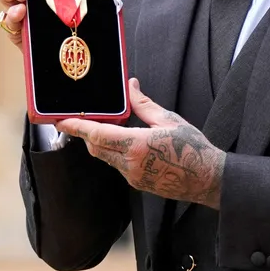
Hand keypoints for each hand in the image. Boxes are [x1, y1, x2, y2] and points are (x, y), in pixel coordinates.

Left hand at [61, 80, 224, 207]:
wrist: (209, 179)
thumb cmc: (193, 149)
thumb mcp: (169, 120)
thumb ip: (144, 104)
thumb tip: (130, 86)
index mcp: (136, 146)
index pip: (97, 135)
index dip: (76, 127)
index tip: (60, 121)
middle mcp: (130, 164)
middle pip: (95, 148)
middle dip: (86, 134)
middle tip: (80, 119)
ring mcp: (133, 177)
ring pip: (105, 158)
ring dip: (101, 144)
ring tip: (105, 128)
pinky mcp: (138, 184)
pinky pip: (118, 166)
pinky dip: (114, 153)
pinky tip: (124, 143)